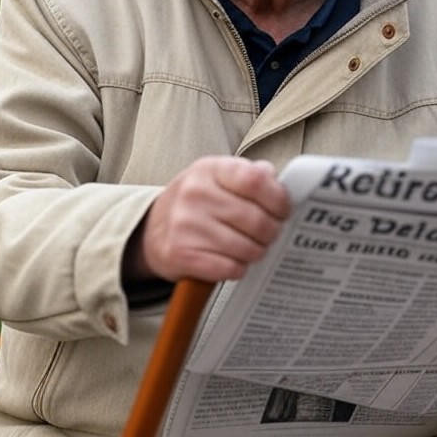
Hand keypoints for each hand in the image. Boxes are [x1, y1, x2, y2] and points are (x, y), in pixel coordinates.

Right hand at [124, 156, 291, 284]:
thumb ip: (251, 176)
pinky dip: (238, 268)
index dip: (278, 199)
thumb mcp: (218, 177)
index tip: (284, 210)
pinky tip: (233, 261)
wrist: (152, 229)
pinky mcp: (181, 255)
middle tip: (271, 234)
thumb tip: (281, 183)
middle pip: (256, 219)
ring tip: (253, 247)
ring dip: (257, 252)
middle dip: (272, 231)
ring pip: (246, 248)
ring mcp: (186, 225)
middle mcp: (195, 193)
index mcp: (210, 169)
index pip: (255, 180)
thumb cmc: (196, 202)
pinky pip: (229, 268)